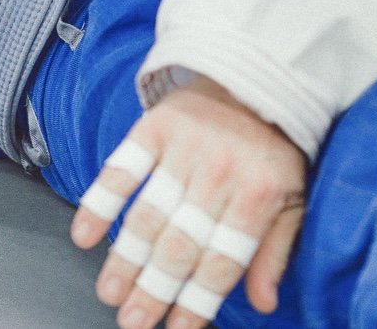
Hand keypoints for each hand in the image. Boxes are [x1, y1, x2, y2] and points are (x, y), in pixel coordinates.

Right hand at [69, 78, 305, 328]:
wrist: (257, 73)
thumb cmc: (273, 146)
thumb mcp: (292, 196)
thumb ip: (275, 250)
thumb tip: (264, 303)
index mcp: (259, 194)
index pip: (223, 261)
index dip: (197, 301)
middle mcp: (221, 172)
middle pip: (181, 243)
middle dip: (154, 289)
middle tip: (132, 322)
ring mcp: (186, 147)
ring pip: (149, 213)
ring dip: (125, 257)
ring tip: (110, 293)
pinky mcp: (157, 124)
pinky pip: (123, 166)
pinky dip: (100, 200)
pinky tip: (84, 234)